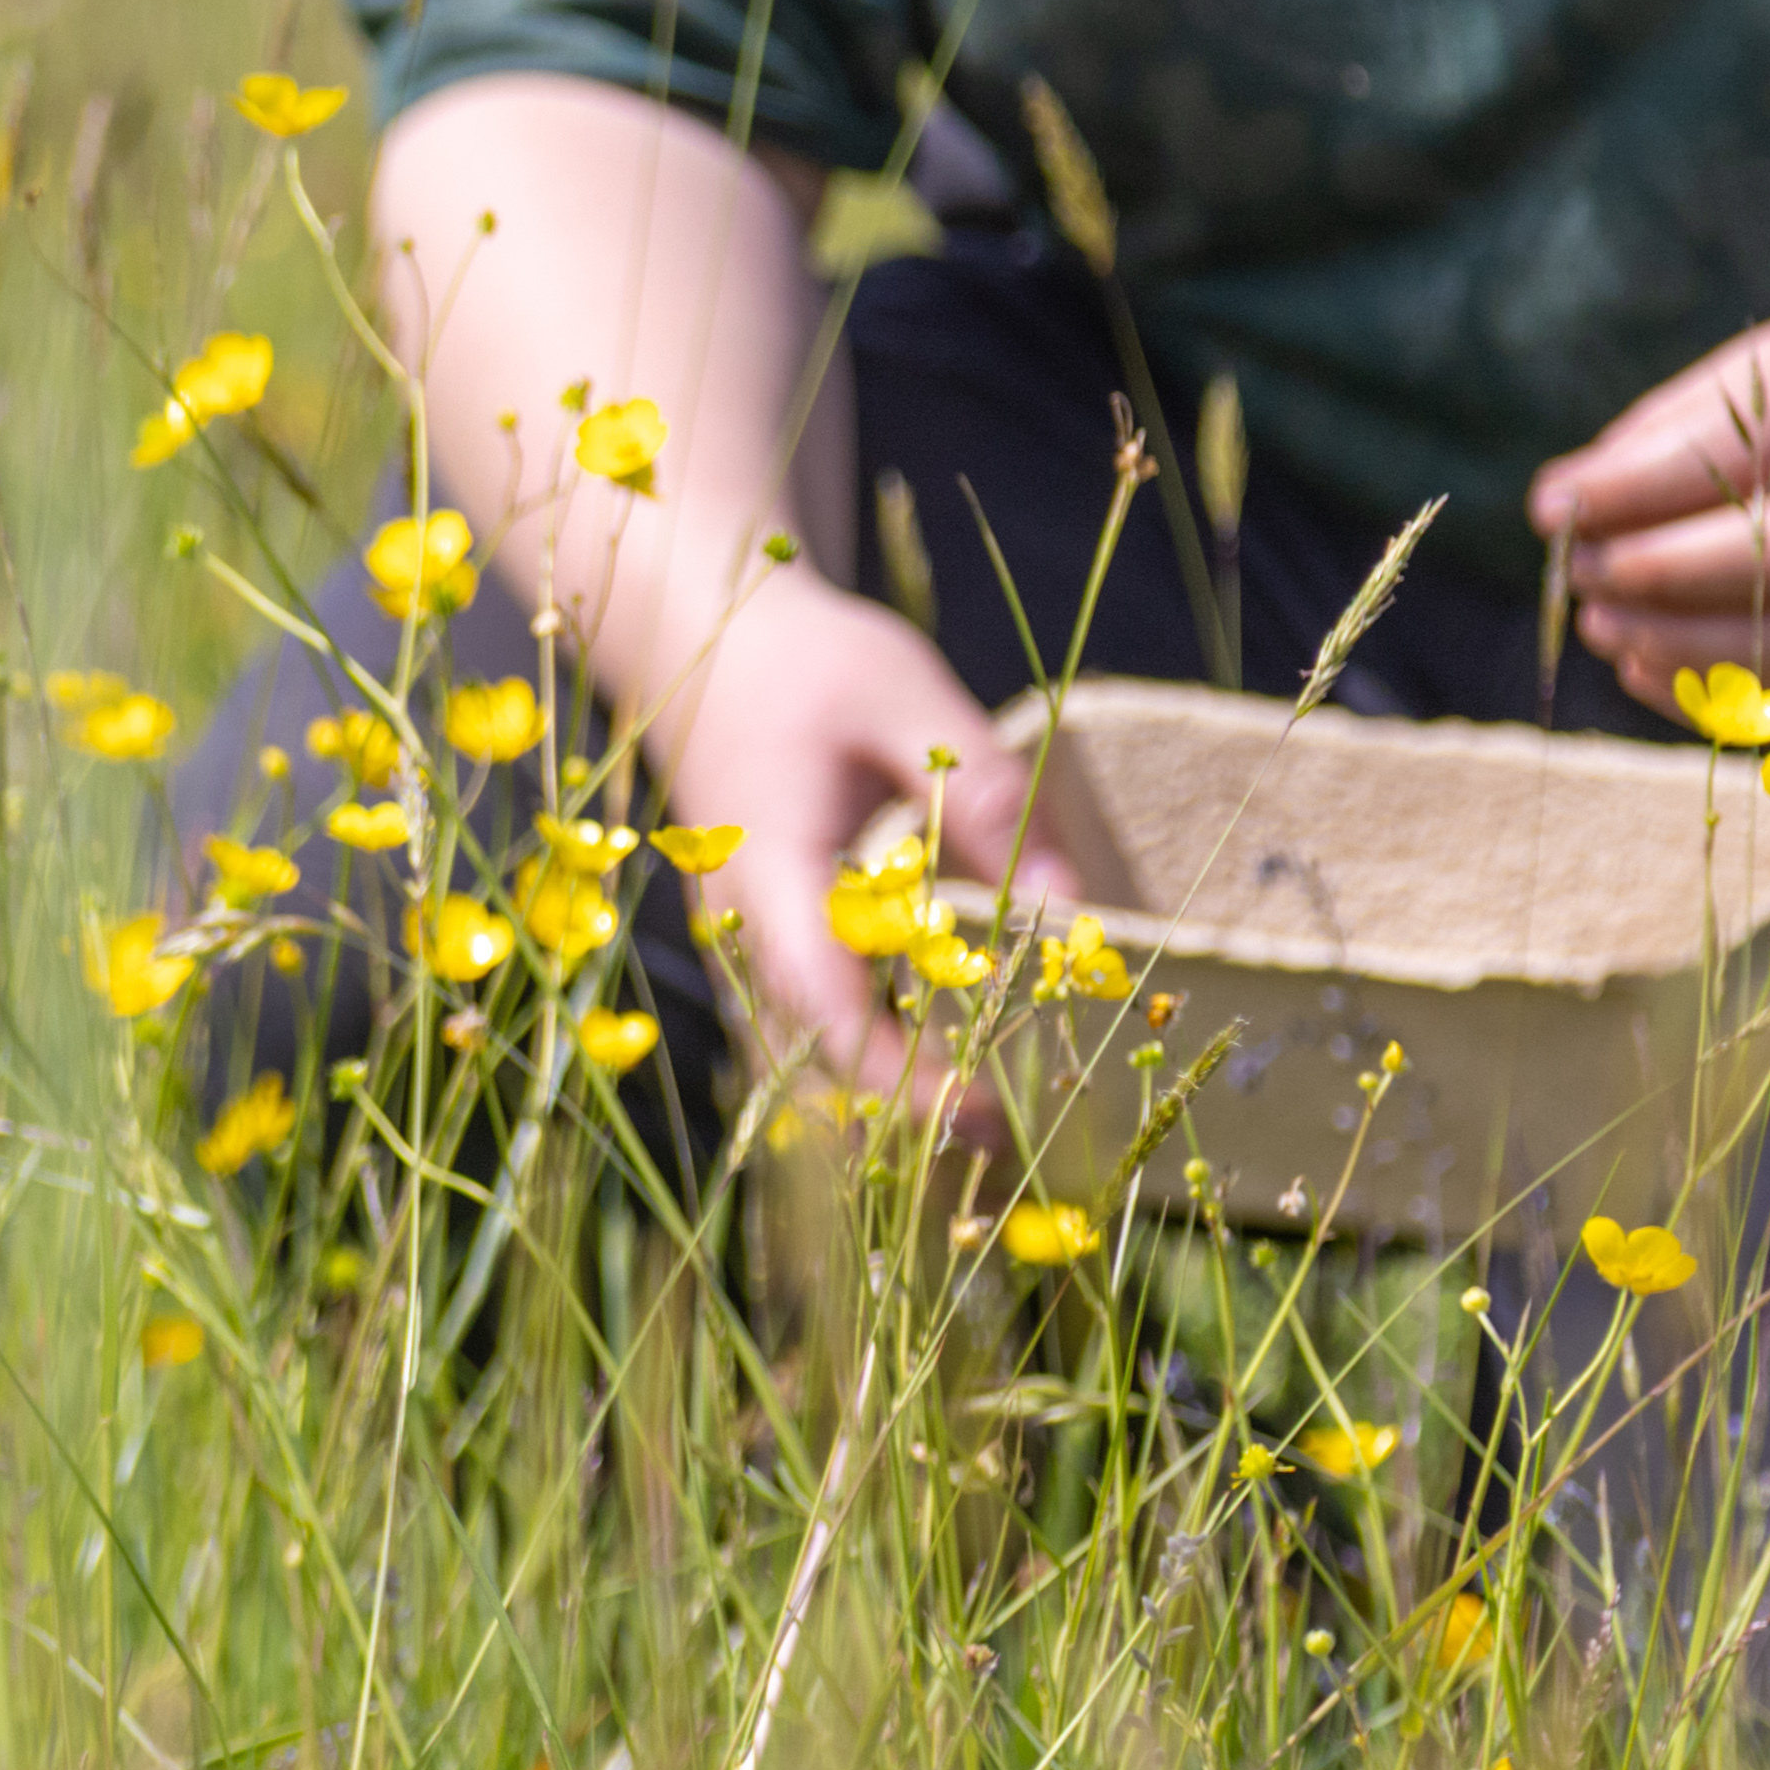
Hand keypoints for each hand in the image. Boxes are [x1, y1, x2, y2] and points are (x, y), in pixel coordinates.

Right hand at [650, 574, 1054, 1097]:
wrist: (697, 637)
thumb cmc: (806, 660)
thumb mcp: (909, 696)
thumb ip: (988, 795)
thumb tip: (1072, 906)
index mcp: (773, 864)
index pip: (825, 1001)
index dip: (897, 1074)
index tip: (981, 1114)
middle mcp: (740, 917)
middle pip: (809, 1050)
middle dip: (900, 1105)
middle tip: (1007, 1132)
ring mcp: (737, 931)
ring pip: (800, 1044)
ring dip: (882, 1084)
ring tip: (983, 1110)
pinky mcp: (753, 930)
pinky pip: (800, 1012)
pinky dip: (865, 1043)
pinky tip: (937, 1046)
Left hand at [1526, 300, 1769, 705]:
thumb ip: (1679, 429)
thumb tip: (1566, 499)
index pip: (1750, 451)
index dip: (1638, 487)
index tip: (1554, 507)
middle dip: (1660, 574)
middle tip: (1579, 580)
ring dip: (1686, 648)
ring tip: (1605, 628)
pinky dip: (1732, 698)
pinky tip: (1656, 673)